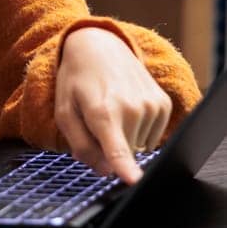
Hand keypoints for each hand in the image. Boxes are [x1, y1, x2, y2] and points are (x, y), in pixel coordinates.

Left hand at [55, 26, 172, 184]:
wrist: (99, 45)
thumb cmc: (77, 81)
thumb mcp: (64, 112)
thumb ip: (81, 145)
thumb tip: (105, 171)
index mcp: (102, 112)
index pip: (117, 148)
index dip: (125, 168)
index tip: (135, 182)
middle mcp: (131, 109)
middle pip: (124, 155)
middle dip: (108, 147)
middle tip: (96, 120)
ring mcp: (151, 105)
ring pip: (138, 147)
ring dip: (124, 136)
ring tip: (112, 109)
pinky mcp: (163, 104)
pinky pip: (151, 137)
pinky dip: (138, 129)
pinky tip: (127, 108)